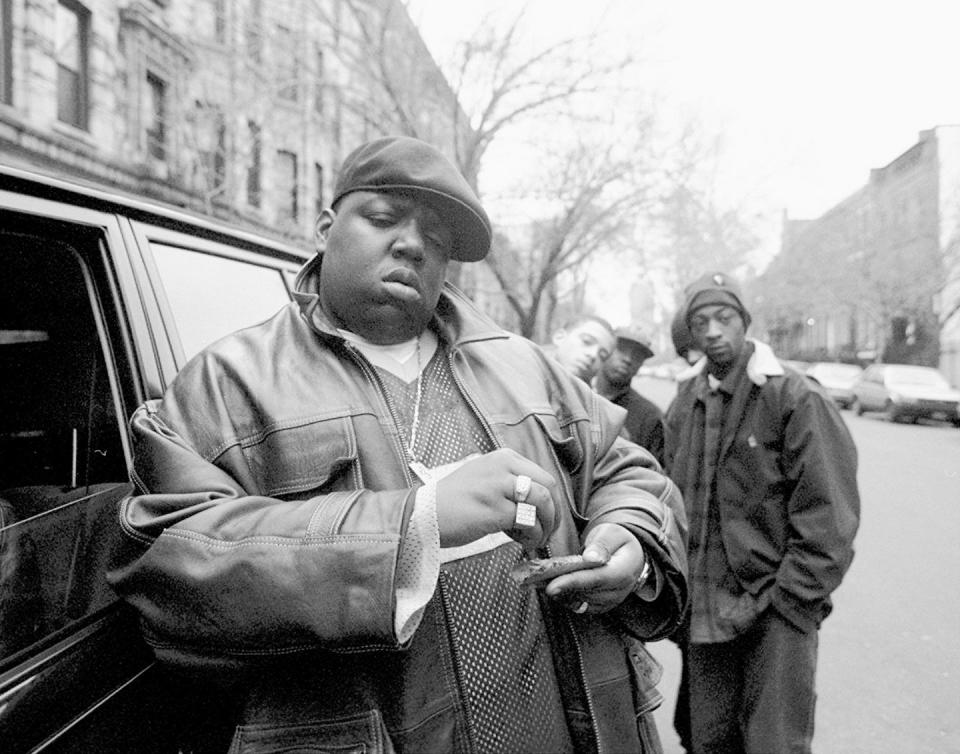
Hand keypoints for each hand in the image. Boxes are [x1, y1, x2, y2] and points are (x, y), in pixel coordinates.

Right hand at [435, 448, 556, 548]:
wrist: (423, 514)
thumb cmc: (453, 502)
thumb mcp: (484, 478)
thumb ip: (510, 483)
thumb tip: (538, 503)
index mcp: (503, 457)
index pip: (542, 475)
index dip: (551, 500)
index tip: (547, 517)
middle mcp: (503, 466)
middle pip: (548, 486)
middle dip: (554, 512)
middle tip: (548, 530)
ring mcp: (499, 486)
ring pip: (542, 502)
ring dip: (545, 526)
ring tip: (535, 539)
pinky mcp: (495, 509)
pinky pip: (528, 522)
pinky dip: (532, 535)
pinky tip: (521, 541)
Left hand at [544, 523, 646, 613]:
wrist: (628, 556)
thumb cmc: (617, 541)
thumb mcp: (611, 534)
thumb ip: (602, 544)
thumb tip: (591, 557)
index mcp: (624, 570)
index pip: (597, 579)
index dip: (573, 583)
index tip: (551, 586)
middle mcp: (619, 590)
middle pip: (586, 592)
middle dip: (561, 587)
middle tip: (536, 579)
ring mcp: (611, 601)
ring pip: (581, 601)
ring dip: (561, 593)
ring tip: (541, 581)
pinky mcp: (602, 606)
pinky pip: (581, 606)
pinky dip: (565, 598)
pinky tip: (554, 588)